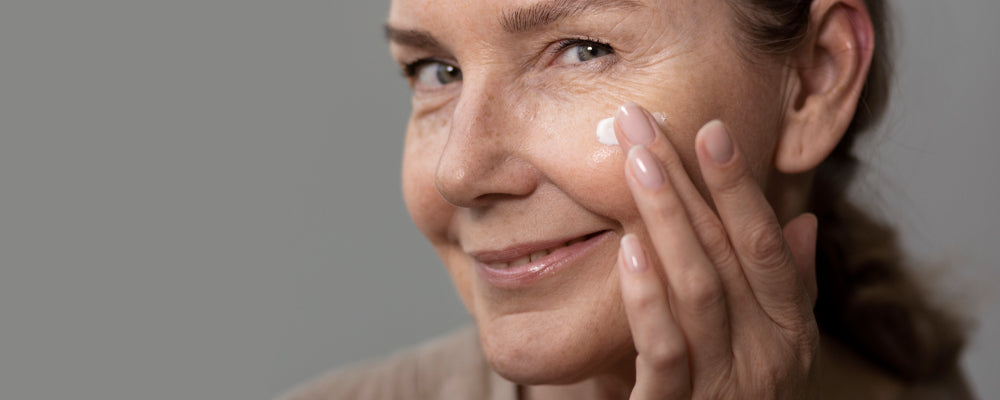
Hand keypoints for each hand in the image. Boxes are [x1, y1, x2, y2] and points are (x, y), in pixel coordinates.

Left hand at [613, 103, 819, 398]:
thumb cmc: (723, 392)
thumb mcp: (758, 341)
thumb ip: (780, 289)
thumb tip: (804, 223)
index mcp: (787, 332)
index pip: (766, 246)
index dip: (739, 188)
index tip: (708, 130)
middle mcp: (767, 358)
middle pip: (728, 256)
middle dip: (685, 184)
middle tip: (642, 127)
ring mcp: (723, 387)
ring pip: (699, 290)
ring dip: (666, 220)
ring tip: (636, 165)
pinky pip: (663, 348)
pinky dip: (646, 296)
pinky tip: (628, 247)